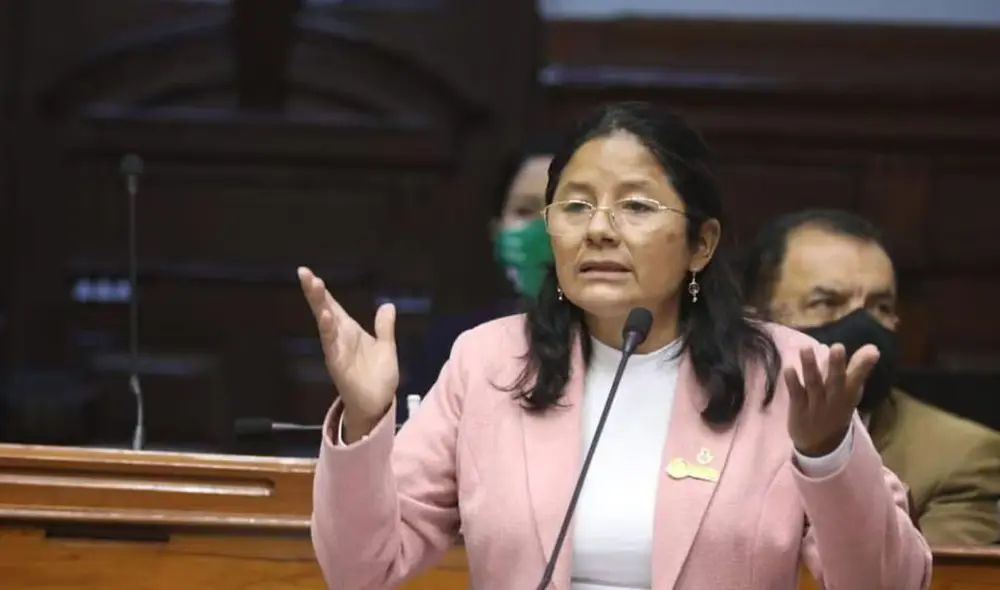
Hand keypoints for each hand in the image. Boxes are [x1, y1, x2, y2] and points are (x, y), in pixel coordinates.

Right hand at [298, 267, 398, 429]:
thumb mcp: (386, 347)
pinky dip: (328, 331)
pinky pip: (331, 345)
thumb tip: (387, 305)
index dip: (322, 291)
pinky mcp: (337, 364)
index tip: (309, 273)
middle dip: (314, 292)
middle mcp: (339, 338)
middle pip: (324, 310)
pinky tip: (326, 317)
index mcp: (349, 331)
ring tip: (314, 285)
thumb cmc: (378, 376)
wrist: (378, 404)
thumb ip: (384, 327)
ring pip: (324, 324)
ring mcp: (336, 350)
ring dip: (319, 305)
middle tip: (304, 273)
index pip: (333, 306)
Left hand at [785, 343, 879, 456]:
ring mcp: (816, 405)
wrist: (820, 446)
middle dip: (836, 365)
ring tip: (806, 348)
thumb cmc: (836, 410)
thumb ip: (858, 370)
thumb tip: (872, 347)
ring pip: (813, 384)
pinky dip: (792, 382)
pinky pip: (796, 394)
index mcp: (849, 395)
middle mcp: (834, 399)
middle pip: (835, 381)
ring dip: (810, 367)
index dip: (864, 365)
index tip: (873, 350)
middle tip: (837, 347)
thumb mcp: (851, 393)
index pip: (858, 379)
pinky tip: (788, 368)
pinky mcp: (799, 409)